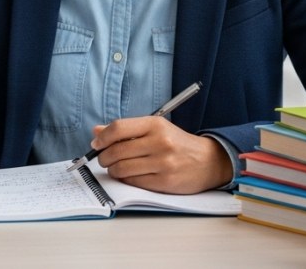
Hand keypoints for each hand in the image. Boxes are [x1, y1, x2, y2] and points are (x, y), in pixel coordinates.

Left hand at [90, 117, 232, 193]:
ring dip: (113, 170)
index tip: (96, 143)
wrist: (208, 161)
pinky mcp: (165, 182)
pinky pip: (133, 182)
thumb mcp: (155, 129)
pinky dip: (125, 180)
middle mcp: (160, 142)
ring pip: (122, 168)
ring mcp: (163, 163)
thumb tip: (96, 131)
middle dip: (104, 157)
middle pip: (117, 151)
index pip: (118, 128)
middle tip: (104, 159)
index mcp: (155, 124)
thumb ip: (126, 130)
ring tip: (116, 168)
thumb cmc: (177, 143)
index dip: (102, 137)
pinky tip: (129, 176)